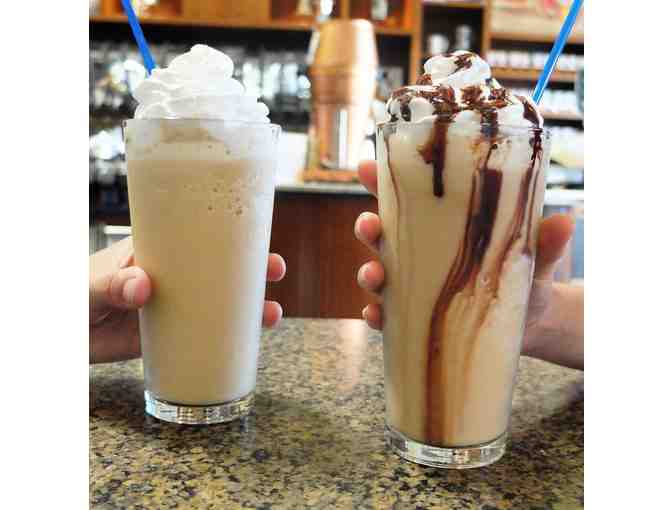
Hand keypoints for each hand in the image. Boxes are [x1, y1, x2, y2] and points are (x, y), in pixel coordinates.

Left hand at [89, 237, 285, 363]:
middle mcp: (173, 276)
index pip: (198, 235)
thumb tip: (145, 287)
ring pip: (220, 302)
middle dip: (251, 268)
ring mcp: (174, 305)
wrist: (60, 336)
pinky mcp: (170, 335)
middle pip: (220, 268)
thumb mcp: (91, 284)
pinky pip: (206, 334)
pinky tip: (248, 343)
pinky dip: (228, 337)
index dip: (230, 234)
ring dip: (249, 306)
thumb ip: (114, 284)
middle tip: (274, 270)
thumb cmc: (71, 295)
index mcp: (156, 251)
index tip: (255, 234)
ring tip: (272, 314)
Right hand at [353, 160, 573, 357]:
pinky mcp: (414, 317)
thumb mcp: (534, 255)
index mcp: (440, 225)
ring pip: (377, 272)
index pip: (405, 197)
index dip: (379, 180)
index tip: (366, 167)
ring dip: (368, 271)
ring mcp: (414, 285)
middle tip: (370, 226)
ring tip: (375, 274)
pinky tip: (375, 314)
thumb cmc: (525, 276)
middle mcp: (420, 252)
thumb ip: (544, 241)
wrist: (531, 322)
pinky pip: (386, 315)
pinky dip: (375, 314)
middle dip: (368, 227)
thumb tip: (565, 221)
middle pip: (382, 233)